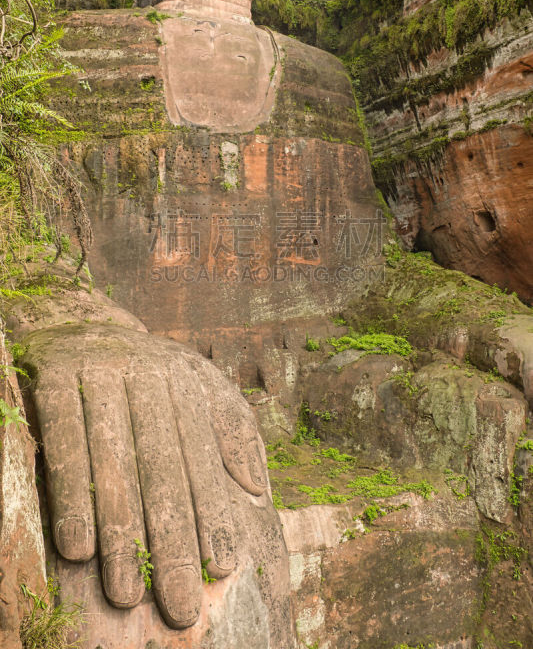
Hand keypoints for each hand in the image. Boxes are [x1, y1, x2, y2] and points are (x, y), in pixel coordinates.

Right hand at [22, 322, 267, 628]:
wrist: (76, 319)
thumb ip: (232, 429)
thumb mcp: (198, 385)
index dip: (213, 511)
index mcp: (184, 382)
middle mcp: (145, 376)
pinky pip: (63, 443)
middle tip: (179, 603)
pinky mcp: (55, 378)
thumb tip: (257, 486)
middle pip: (161, 467)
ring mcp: (98, 374)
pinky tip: (79, 548)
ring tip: (127, 593)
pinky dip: (71, 495)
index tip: (222, 566)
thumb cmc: (146, 369)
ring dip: (120, 532)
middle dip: (171, 538)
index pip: (201, 456)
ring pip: (112, 464)